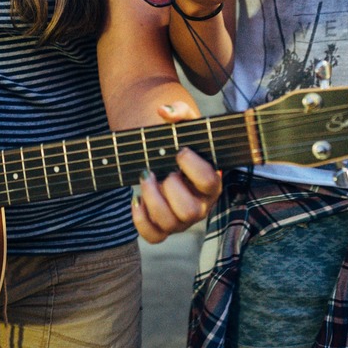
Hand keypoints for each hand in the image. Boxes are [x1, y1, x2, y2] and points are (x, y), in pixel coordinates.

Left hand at [131, 101, 222, 242]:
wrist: (167, 156)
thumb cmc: (180, 140)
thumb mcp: (184, 124)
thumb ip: (179, 111)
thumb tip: (164, 111)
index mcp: (211, 180)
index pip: (210, 183)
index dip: (193, 168)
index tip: (179, 151)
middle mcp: (200, 204)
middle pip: (191, 211)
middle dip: (171, 188)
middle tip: (162, 170)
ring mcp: (181, 220)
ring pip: (170, 225)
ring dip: (153, 201)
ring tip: (146, 178)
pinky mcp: (163, 227)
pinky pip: (154, 237)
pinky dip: (141, 222)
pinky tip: (136, 200)